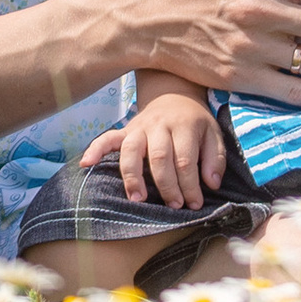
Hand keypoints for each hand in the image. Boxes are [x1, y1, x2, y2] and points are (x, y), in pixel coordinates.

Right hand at [82, 92, 226, 208]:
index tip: (194, 204)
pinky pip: (107, 138)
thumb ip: (215, 159)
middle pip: (159, 158)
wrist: (174, 96)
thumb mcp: (213, 135)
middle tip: (174, 206)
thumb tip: (211, 184)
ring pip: (132, 151)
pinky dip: (95, 149)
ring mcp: (138, 127)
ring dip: (133, 176)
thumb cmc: (195, 123)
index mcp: (183, 126)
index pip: (184, 160)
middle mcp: (159, 126)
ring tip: (137, 199)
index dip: (190, 185)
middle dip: (166, 186)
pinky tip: (86, 164)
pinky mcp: (124, 130)